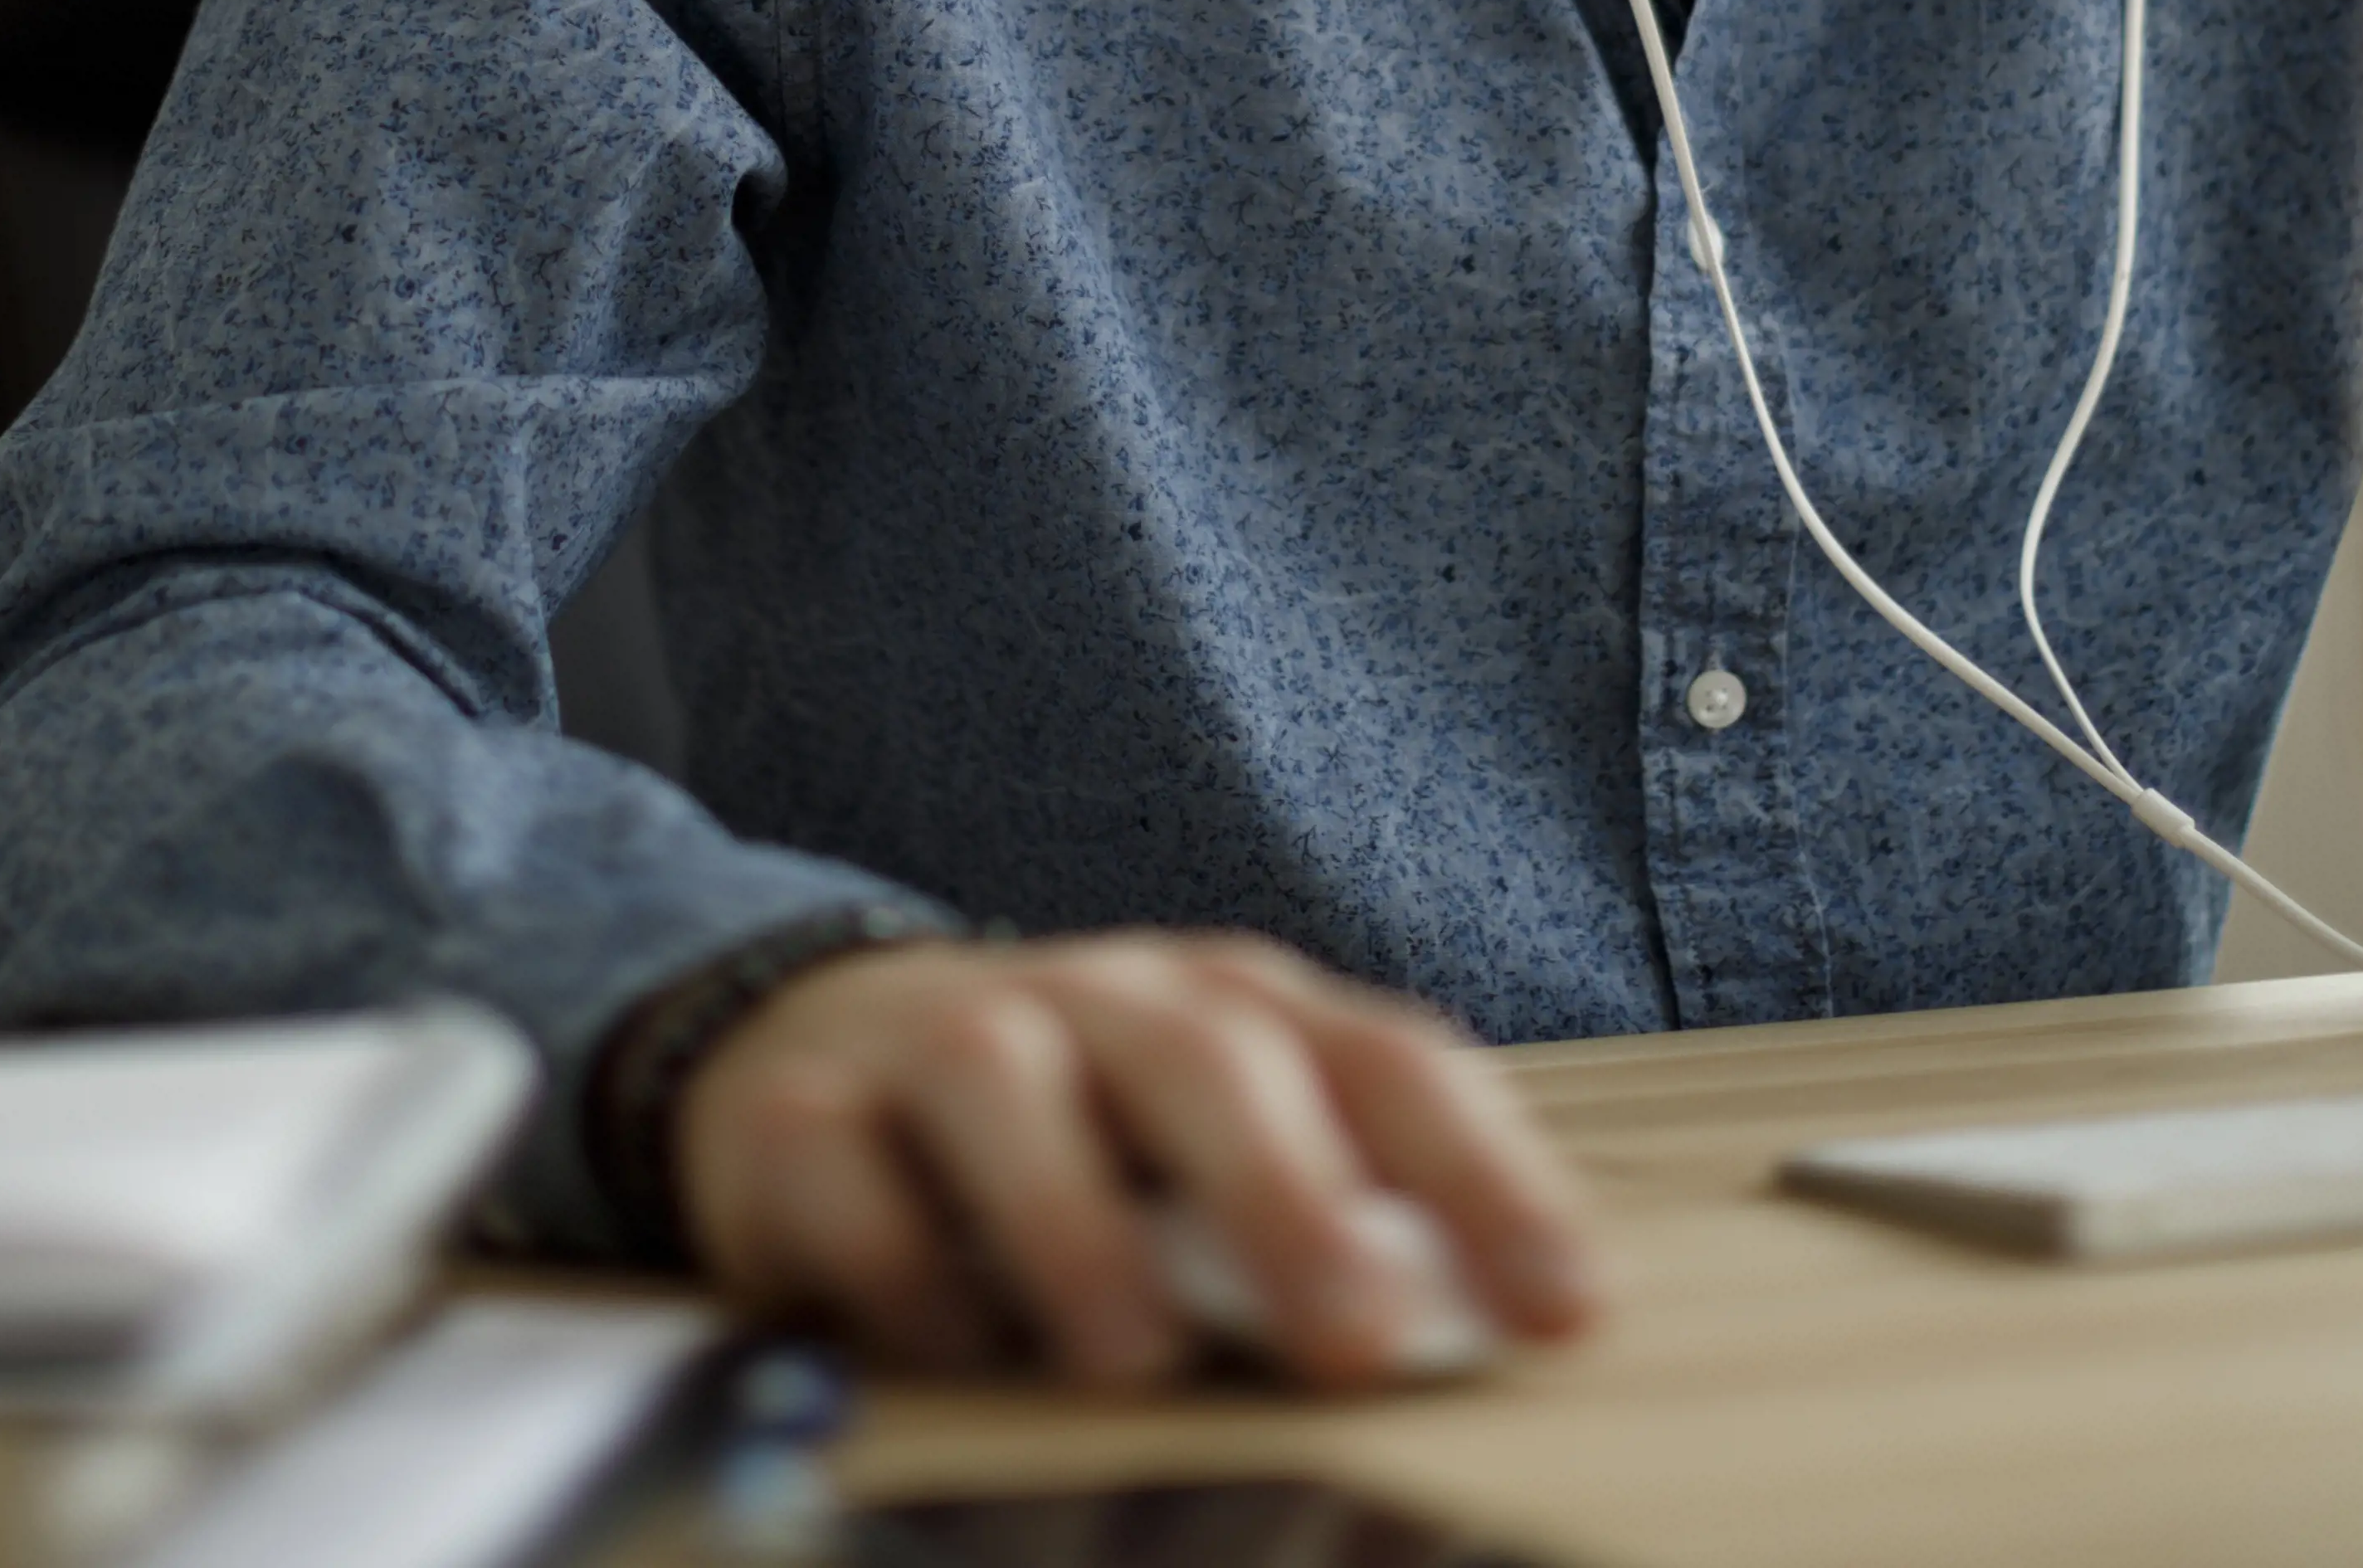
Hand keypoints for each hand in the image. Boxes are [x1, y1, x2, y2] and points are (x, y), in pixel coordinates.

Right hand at [667, 929, 1600, 1391]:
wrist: (826, 1058)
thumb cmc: (1082, 1146)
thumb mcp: (1222, 1175)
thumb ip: (1338, 1237)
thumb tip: (1474, 1351)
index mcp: (1241, 1014)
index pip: (1392, 1066)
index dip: (1487, 1181)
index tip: (1564, 1310)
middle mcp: (1104, 1005)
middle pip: (1210, 1059)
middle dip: (1288, 1197)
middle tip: (1357, 1335)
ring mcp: (943, 1039)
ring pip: (1005, 1081)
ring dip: (1074, 1221)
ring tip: (1133, 1357)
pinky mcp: (798, 1111)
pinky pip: (838, 1162)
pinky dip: (893, 1252)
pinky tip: (942, 1342)